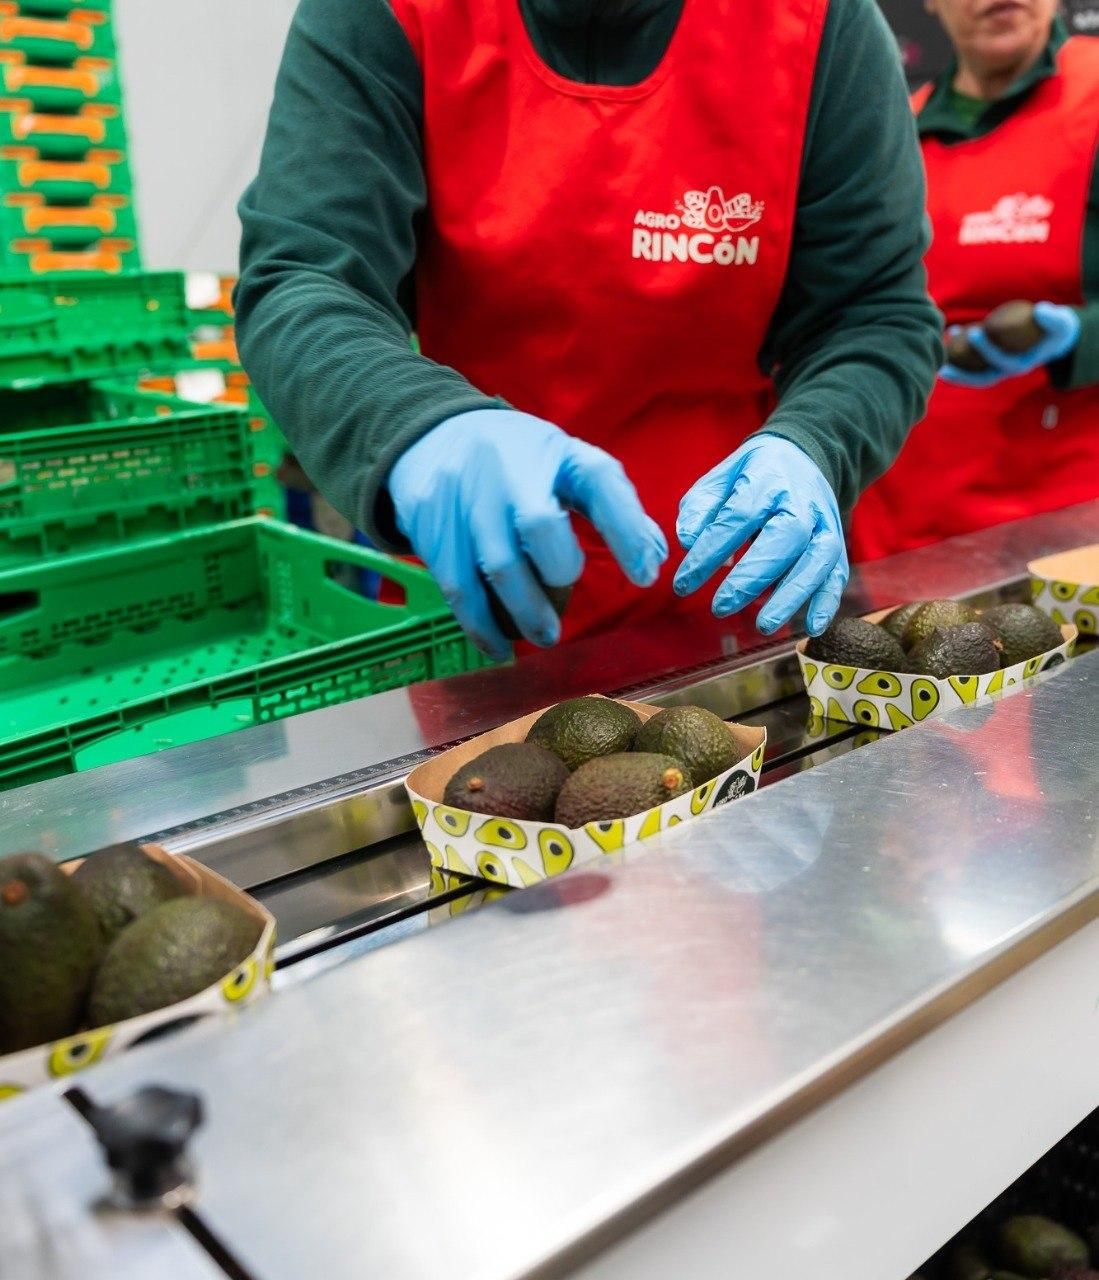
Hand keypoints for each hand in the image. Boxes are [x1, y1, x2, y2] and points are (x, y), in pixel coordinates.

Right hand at [388, 409, 666, 657]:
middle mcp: (510, 468)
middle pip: (539, 523)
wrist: (433, 435)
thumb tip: (654, 558)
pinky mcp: (432, 527)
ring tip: (545, 637)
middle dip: (559, 570)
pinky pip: (458, 587)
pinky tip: (499, 649)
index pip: (600, 482)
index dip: (627, 530)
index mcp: (557, 451)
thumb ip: (612, 507)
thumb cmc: (520, 462)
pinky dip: (480, 626)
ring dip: (526, 612)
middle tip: (566, 593)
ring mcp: (465, 497)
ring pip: (497, 564)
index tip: (643, 576)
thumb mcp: (567, 465)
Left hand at [673, 435, 847, 636]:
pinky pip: (837, 574)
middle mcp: (801, 500)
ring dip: (792, 595)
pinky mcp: (837, 544)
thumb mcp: (717, 480)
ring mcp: (824, 523)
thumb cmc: (750, 477)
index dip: (709, 552)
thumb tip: (688, 543)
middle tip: (720, 607)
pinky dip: (827, 602)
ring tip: (764, 625)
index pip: (738, 517)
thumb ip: (699, 510)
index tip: (683, 584)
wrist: (801, 459)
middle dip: (752, 576)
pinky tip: (811, 627)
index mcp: (766, 479)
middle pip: (785, 537)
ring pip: (818, 559)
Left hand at [940, 302, 1079, 387]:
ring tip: (938, 357)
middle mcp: (1005, 372)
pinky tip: (949, 336)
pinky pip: (971, 364)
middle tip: (947, 348)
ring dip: (954, 369)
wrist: (1052, 338)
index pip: (1001, 361)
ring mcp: (996, 370)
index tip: (974, 331)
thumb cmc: (1055, 329)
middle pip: (980, 376)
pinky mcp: (989, 363)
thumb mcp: (1061, 323)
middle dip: (962, 368)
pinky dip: (958, 355)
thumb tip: (1040, 310)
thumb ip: (1054, 318)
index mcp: (1021, 366)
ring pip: (972, 374)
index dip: (987, 348)